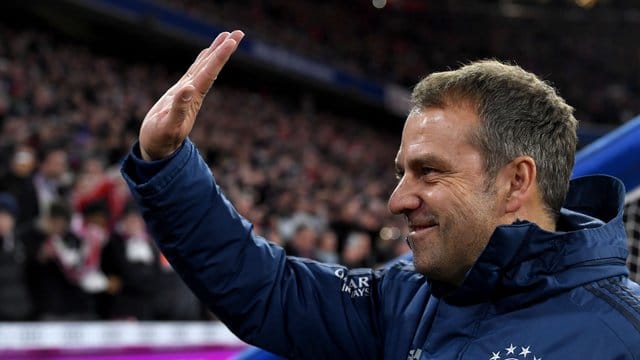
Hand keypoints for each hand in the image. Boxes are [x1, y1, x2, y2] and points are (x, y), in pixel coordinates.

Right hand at [139, 30, 244, 159]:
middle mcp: (194, 93)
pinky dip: (201, 61)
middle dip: (223, 49)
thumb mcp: (167, 126)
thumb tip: (188, 89)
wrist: (158, 150)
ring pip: (204, 67)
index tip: (232, 41)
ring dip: (215, 52)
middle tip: (238, 33)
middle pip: (212, 67)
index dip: (220, 56)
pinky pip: (194, 72)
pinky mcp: (180, 94)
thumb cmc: (161, 140)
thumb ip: (178, 109)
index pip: (209, 73)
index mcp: (193, 98)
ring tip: (226, 36)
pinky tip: (206, 54)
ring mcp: (188, 93)